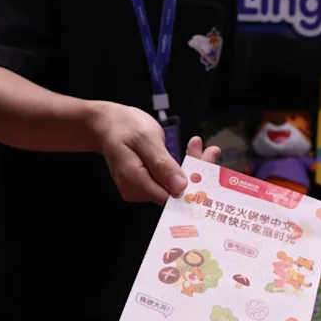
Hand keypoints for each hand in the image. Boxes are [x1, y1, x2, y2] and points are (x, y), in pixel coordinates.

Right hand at [90, 102, 219, 204]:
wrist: (106, 123)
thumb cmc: (124, 126)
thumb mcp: (145, 138)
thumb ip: (162, 163)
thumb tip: (180, 188)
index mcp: (134, 181)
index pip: (169, 198)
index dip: (192, 189)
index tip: (210, 172)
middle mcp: (137, 191)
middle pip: (174, 192)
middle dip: (197, 173)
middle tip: (213, 151)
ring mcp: (142, 189)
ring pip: (175, 185)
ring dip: (192, 167)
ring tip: (206, 148)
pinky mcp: (148, 183)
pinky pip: (169, 179)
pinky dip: (183, 166)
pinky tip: (193, 150)